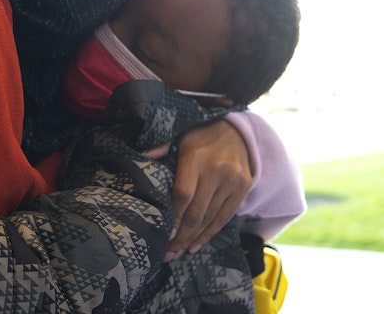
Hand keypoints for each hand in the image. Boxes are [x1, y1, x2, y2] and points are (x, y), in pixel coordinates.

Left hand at [164, 119, 251, 260]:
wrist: (237, 130)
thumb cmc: (199, 135)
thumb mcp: (179, 134)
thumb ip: (161, 146)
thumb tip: (141, 156)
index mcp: (195, 157)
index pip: (184, 193)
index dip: (174, 216)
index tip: (164, 234)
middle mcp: (216, 170)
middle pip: (197, 211)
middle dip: (181, 235)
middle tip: (167, 253)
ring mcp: (232, 181)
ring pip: (211, 218)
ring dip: (193, 239)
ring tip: (177, 252)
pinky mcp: (243, 189)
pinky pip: (225, 217)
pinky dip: (210, 233)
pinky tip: (196, 245)